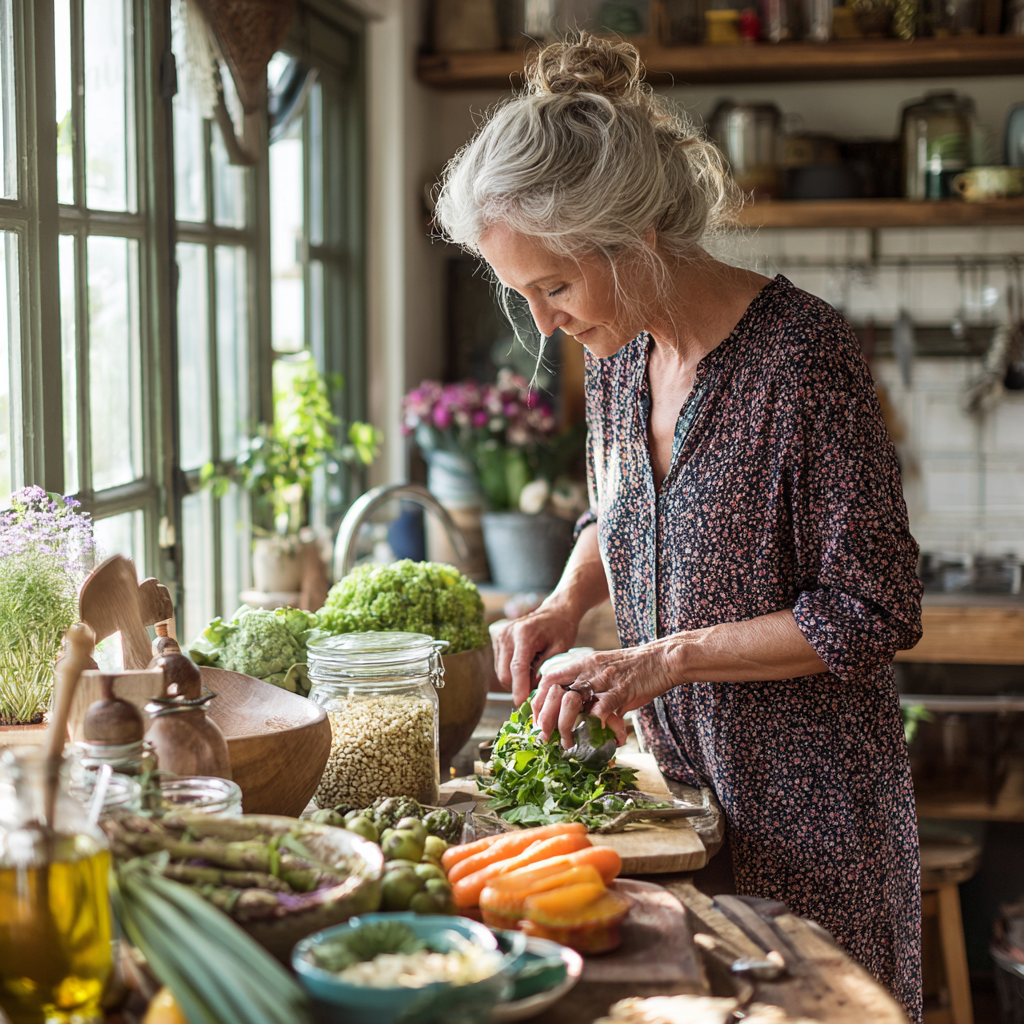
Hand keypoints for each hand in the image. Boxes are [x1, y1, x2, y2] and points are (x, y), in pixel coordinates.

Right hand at [491, 604, 581, 706]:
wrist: (555, 611)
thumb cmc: (561, 630)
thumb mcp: (560, 651)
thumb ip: (546, 670)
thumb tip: (534, 692)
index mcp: (524, 634)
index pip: (517, 667)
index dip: (519, 688)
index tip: (521, 703)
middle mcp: (507, 634)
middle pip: (505, 673)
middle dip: (518, 687)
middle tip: (536, 689)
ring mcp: (500, 635)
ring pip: (501, 671)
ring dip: (515, 679)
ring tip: (534, 672)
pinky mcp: (497, 638)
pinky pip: (500, 665)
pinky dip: (512, 671)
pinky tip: (527, 665)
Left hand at [531, 642, 678, 748]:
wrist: (663, 658)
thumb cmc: (636, 668)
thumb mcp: (605, 671)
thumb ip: (592, 690)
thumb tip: (582, 715)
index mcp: (582, 664)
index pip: (549, 680)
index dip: (538, 701)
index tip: (536, 719)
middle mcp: (588, 671)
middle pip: (555, 692)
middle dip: (545, 717)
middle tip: (545, 736)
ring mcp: (603, 681)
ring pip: (572, 701)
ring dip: (565, 724)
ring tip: (567, 741)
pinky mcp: (621, 691)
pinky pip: (601, 708)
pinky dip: (593, 724)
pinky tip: (592, 735)